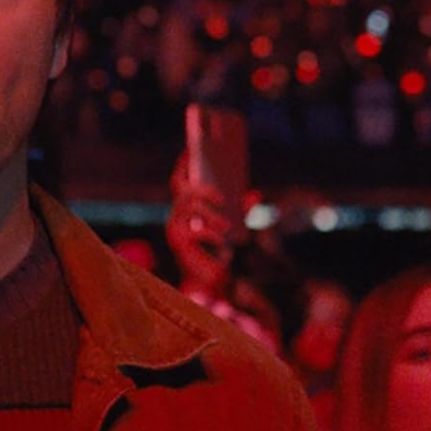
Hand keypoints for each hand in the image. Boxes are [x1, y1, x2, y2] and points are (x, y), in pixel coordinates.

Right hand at [166, 153, 236, 299]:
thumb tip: (256, 193)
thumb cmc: (218, 254)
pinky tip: (223, 241)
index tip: (193, 146)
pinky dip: (212, 234)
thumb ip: (243, 211)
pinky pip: (197, 230)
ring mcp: (174, 228)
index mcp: (185, 210)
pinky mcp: (178, 241)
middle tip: (224, 197)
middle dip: (202, 189)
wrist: (208, 284)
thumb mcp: (234, 227)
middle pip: (183, 191)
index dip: (184, 163)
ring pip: (190, 207)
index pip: (180, 181)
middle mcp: (175, 217)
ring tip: (228, 226)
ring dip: (211, 215)